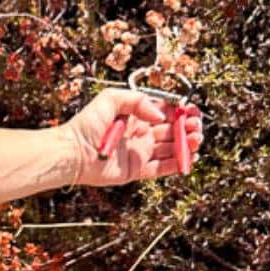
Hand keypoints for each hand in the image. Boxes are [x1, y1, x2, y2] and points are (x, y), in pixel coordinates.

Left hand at [61, 88, 203, 187]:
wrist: (72, 153)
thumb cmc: (86, 125)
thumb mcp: (110, 99)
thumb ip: (136, 100)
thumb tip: (159, 115)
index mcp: (135, 117)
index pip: (163, 114)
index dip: (179, 113)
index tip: (191, 111)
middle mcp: (139, 135)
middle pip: (170, 132)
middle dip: (186, 128)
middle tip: (196, 127)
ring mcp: (139, 153)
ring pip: (169, 149)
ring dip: (186, 145)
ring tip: (197, 140)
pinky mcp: (137, 170)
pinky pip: (161, 168)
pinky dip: (176, 164)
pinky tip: (189, 158)